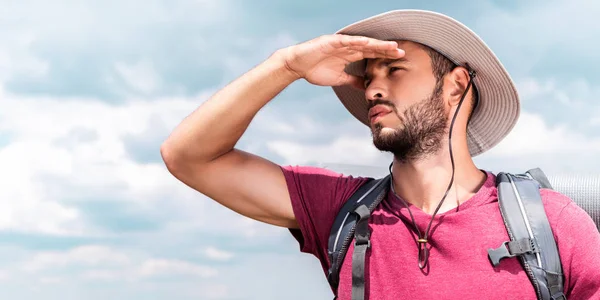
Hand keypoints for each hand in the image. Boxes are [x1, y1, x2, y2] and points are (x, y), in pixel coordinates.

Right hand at [278, 34, 403, 88]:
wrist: (297, 65)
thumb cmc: (315, 70)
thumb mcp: (339, 79)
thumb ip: (353, 80)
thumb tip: (366, 87)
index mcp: (351, 55)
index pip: (372, 55)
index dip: (385, 56)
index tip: (399, 59)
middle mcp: (348, 47)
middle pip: (371, 47)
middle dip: (386, 50)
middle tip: (402, 52)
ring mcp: (340, 43)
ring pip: (362, 42)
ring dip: (376, 44)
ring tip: (390, 46)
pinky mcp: (331, 42)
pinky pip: (346, 41)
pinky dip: (357, 41)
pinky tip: (368, 42)